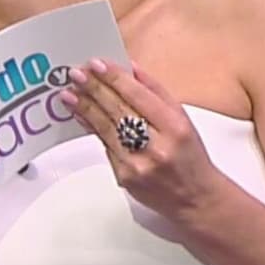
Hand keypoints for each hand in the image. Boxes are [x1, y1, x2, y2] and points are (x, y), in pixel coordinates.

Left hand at [61, 59, 225, 217]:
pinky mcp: (124, 177)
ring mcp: (137, 164)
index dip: (115, 78)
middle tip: (76, 74)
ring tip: (69, 92)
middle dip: (94, 89)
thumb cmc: (191, 156)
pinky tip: (80, 115)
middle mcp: (156, 146)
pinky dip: (92, 128)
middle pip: (118, 111)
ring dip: (85, 108)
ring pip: (106, 129)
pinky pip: (104, 147)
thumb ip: (156, 92)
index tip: (96, 64)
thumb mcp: (183, 119)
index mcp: (175, 128)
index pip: (139, 97)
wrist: (196, 200)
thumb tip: (130, 68)